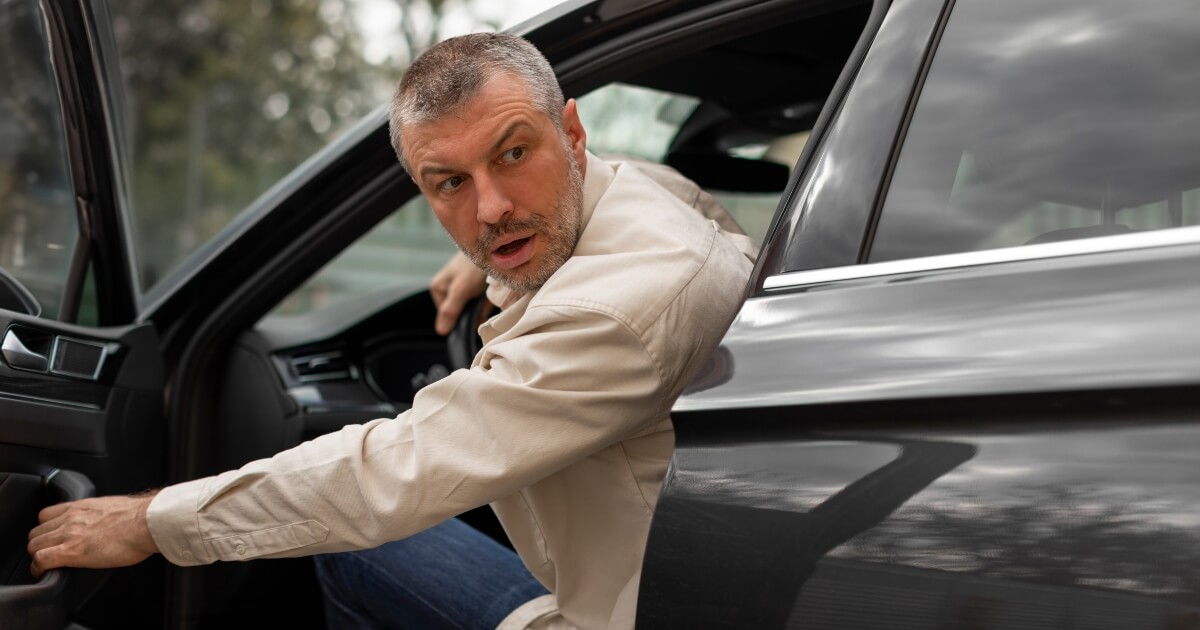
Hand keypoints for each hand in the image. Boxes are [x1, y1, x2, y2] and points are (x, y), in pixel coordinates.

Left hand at [27, 493, 160, 577]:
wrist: (148, 522)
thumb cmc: (142, 518)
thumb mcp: (116, 509)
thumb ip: (102, 515)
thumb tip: (106, 523)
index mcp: (83, 507)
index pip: (47, 514)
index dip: (45, 528)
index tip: (50, 537)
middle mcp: (72, 517)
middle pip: (36, 531)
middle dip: (39, 543)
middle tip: (48, 553)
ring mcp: (69, 534)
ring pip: (34, 545)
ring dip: (37, 555)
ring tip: (45, 564)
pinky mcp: (71, 551)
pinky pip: (40, 559)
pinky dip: (37, 567)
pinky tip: (43, 572)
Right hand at [429, 251, 486, 335]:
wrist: (495, 245)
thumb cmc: (473, 264)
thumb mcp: (460, 289)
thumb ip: (450, 310)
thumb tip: (440, 332)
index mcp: (438, 288)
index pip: (446, 315)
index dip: (460, 320)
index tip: (472, 317)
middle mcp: (448, 288)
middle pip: (460, 311)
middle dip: (472, 314)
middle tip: (482, 307)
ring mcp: (463, 287)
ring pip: (472, 307)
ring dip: (482, 309)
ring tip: (488, 300)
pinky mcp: (476, 286)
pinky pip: (481, 302)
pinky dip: (487, 304)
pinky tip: (492, 300)